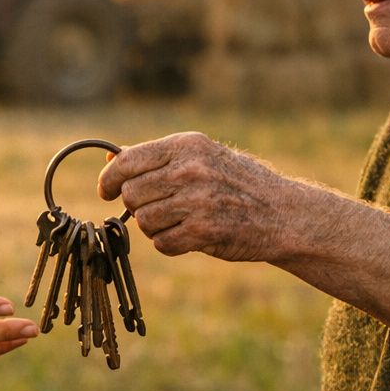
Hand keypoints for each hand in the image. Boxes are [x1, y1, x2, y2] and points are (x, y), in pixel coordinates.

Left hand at [97, 132, 299, 262]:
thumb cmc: (237, 183)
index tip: (106, 191)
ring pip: (144, 221)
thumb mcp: (201, 156)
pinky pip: (162, 244)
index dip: (109, 180)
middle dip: (138, 206)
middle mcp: (191, 170)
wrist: (282, 213)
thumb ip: (156, 157)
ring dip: (155, 227)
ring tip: (178, 221)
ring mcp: (197, 201)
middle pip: (131, 195)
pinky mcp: (203, 231)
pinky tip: (189, 235)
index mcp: (187, 146)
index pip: (127, 162)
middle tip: (159, 208)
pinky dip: (170, 244)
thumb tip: (111, 156)